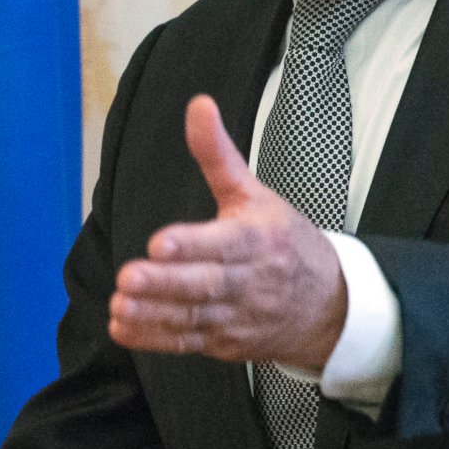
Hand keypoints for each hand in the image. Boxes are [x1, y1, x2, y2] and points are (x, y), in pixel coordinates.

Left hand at [108, 94, 347, 369]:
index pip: (224, 242)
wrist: (328, 305)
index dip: (191, 245)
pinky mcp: (225, 343)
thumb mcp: (255, 194)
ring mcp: (237, 315)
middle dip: (166, 283)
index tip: (159, 242)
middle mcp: (249, 280)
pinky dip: (156, 340)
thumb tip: (198, 105)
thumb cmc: (285, 242)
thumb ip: (218, 155)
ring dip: (153, 314)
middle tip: (128, 277)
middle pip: (205, 284)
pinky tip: (125, 329)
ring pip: (194, 317)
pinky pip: (189, 342)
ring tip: (120, 306)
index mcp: (258, 239)